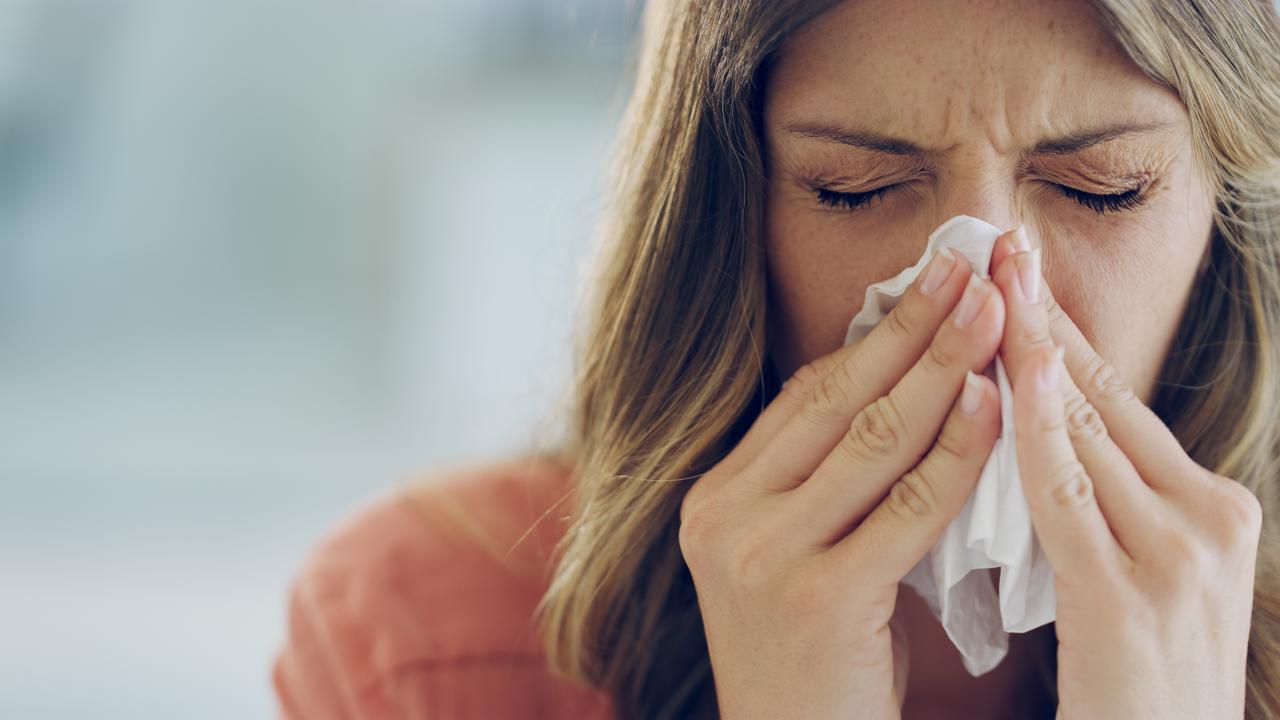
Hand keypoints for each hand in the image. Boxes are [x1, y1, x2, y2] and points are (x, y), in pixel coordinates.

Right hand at [679, 247, 1006, 718]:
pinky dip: (957, 454)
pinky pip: (906, 509)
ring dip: (944, 370)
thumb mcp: (794, 556)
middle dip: (912, 327)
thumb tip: (901, 382)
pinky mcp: (817, 598)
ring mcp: (762, 556)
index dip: (871, 335)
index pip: (803, 398)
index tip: (926, 282)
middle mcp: (724, 518)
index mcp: (715, 499)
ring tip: (994, 314)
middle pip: (837, 402)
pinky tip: (995, 407)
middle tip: (969, 267)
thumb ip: (825, 481)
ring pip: (873, 442)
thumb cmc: (813, 659)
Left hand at [989, 228, 1260, 718]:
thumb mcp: (1134, 575)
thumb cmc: (1134, 686)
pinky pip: (1066, 494)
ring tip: (991, 277)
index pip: (1118, 401)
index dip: (1063, 333)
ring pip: (1087, 429)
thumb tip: (1033, 427)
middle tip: (999, 242)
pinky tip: (1002, 373)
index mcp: (1210, 508)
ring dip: (1030, 347)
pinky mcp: (1131, 596)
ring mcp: (1179, 554)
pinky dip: (1032, 427)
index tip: (1019, 272)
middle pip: (1105, 396)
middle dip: (1044, 316)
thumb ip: (1100, 505)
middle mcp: (1209, 518)